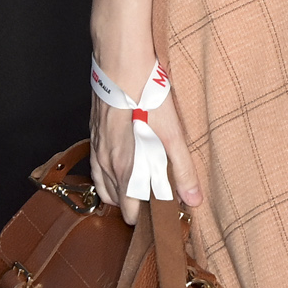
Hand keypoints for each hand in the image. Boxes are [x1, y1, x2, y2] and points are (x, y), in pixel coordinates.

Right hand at [89, 56, 199, 223]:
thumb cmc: (147, 100)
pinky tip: (125, 166)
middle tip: (159, 201)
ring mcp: (97, 152)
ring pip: (105, 186)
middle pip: (117, 202)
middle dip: (135, 206)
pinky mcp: (95, 138)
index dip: (146, 218)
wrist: (121, 69)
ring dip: (121, 192)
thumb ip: (182, 170)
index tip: (163, 216)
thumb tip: (193, 200)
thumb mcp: (173, 136)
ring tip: (144, 187)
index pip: (130, 212)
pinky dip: (110, 176)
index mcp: (124, 171)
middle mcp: (106, 166)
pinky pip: (98, 168)